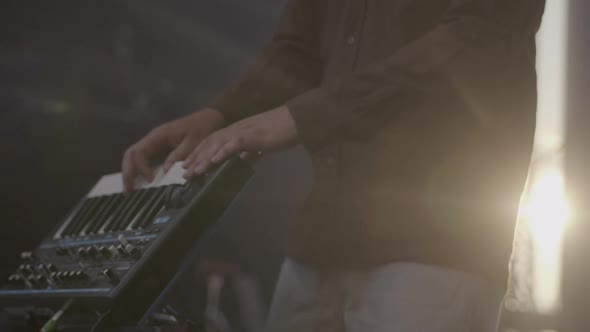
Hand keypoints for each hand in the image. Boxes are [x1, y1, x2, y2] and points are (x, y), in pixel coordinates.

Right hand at [122, 108, 224, 191]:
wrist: (207, 120)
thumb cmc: (201, 129)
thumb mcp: (193, 143)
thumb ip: (178, 156)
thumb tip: (164, 171)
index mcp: (158, 135)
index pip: (139, 152)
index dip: (141, 167)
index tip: (150, 180)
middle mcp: (152, 140)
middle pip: (131, 155)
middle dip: (128, 172)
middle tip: (127, 191)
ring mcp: (154, 145)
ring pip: (134, 158)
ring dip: (131, 173)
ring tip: (130, 191)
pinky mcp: (159, 151)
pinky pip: (144, 161)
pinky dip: (140, 172)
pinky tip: (142, 184)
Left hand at [182, 105, 297, 177]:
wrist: (295, 119)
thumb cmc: (281, 131)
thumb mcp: (261, 142)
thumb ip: (250, 149)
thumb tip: (243, 157)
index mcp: (236, 130)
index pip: (212, 141)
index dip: (199, 153)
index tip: (188, 165)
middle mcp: (235, 129)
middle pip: (209, 143)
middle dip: (195, 158)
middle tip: (183, 172)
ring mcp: (242, 132)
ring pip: (217, 144)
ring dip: (203, 158)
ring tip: (193, 171)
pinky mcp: (252, 136)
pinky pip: (233, 144)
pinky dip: (222, 152)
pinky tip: (213, 161)